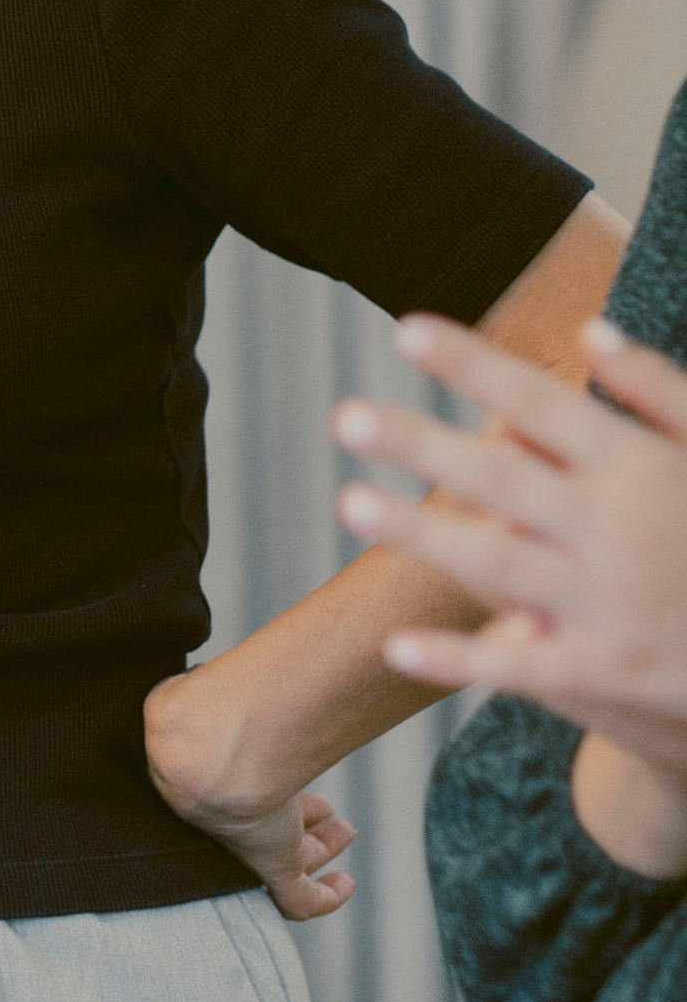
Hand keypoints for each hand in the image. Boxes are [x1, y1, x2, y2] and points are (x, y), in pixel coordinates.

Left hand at [142, 675, 358, 917]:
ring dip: (315, 847)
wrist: (203, 750)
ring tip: (342, 830)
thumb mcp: (194, 692)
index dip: (266, 783)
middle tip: (326, 806)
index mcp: (210, 777)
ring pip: (286, 857)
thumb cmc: (200, 712)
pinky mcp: (270, 865)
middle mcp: (228, 814)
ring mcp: (251, 842)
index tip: (291, 770)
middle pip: (263, 823)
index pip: (240, 788)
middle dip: (297, 817)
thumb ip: (193, 680)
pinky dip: (324, 898)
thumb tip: (186, 647)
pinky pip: (299, 901)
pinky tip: (344, 884)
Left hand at [335, 315, 686, 776]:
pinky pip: (521, 665)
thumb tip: (590, 330)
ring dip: (422, 536)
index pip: (542, 403)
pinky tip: (396, 646)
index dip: (474, 365)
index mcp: (641, 468)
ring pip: (499, 565)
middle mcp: (619, 531)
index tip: (404, 328)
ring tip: (352, 503)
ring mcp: (609, 605)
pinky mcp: (606, 673)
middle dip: (423, 446)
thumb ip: (661, 391)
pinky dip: (460, 657)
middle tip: (347, 416)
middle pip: (503, 480)